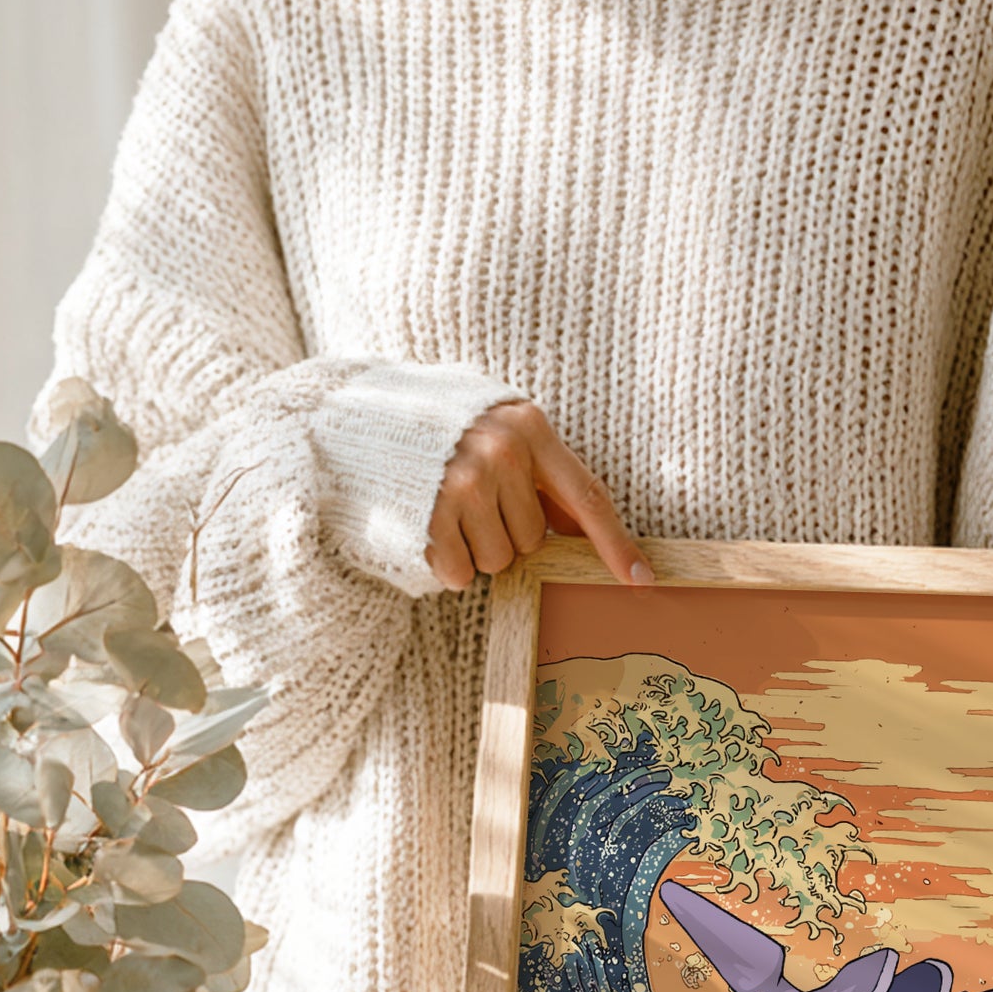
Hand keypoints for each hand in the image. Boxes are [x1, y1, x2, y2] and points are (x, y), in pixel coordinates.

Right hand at [427, 401, 652, 590]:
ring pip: (500, 561)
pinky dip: (447, 564)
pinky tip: (427, 527)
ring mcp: (464, 484)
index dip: (616, 543)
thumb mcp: (495, 428)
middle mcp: (502, 453)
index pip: (588, 496)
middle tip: (470, 502)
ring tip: (444, 510)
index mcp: (528, 427)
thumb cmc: (434, 426)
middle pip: (534, 540)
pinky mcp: (430, 516)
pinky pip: (461, 573)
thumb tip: (581, 528)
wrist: (350, 413)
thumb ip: (539, 472)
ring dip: (475, 550)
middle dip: (506, 533)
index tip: (642, 578)